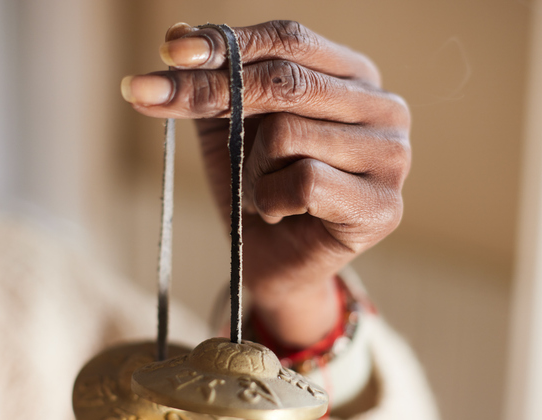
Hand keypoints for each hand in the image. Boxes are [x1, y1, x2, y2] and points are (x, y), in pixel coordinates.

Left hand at [121, 21, 409, 346]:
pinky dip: (272, 200)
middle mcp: (384, 108)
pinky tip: (281, 214)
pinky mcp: (384, 206)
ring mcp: (391, 156)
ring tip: (261, 192)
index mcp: (353, 77)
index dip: (227, 43)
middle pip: (285, 80)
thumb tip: (176, 33)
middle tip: (150, 97)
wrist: (275, 265)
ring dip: (252, 170)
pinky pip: (304, 181)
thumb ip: (212, 82)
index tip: (170, 52)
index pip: (289, 40)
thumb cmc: (258, 191)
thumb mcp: (228, 129)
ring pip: (287, 133)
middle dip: (209, 93)